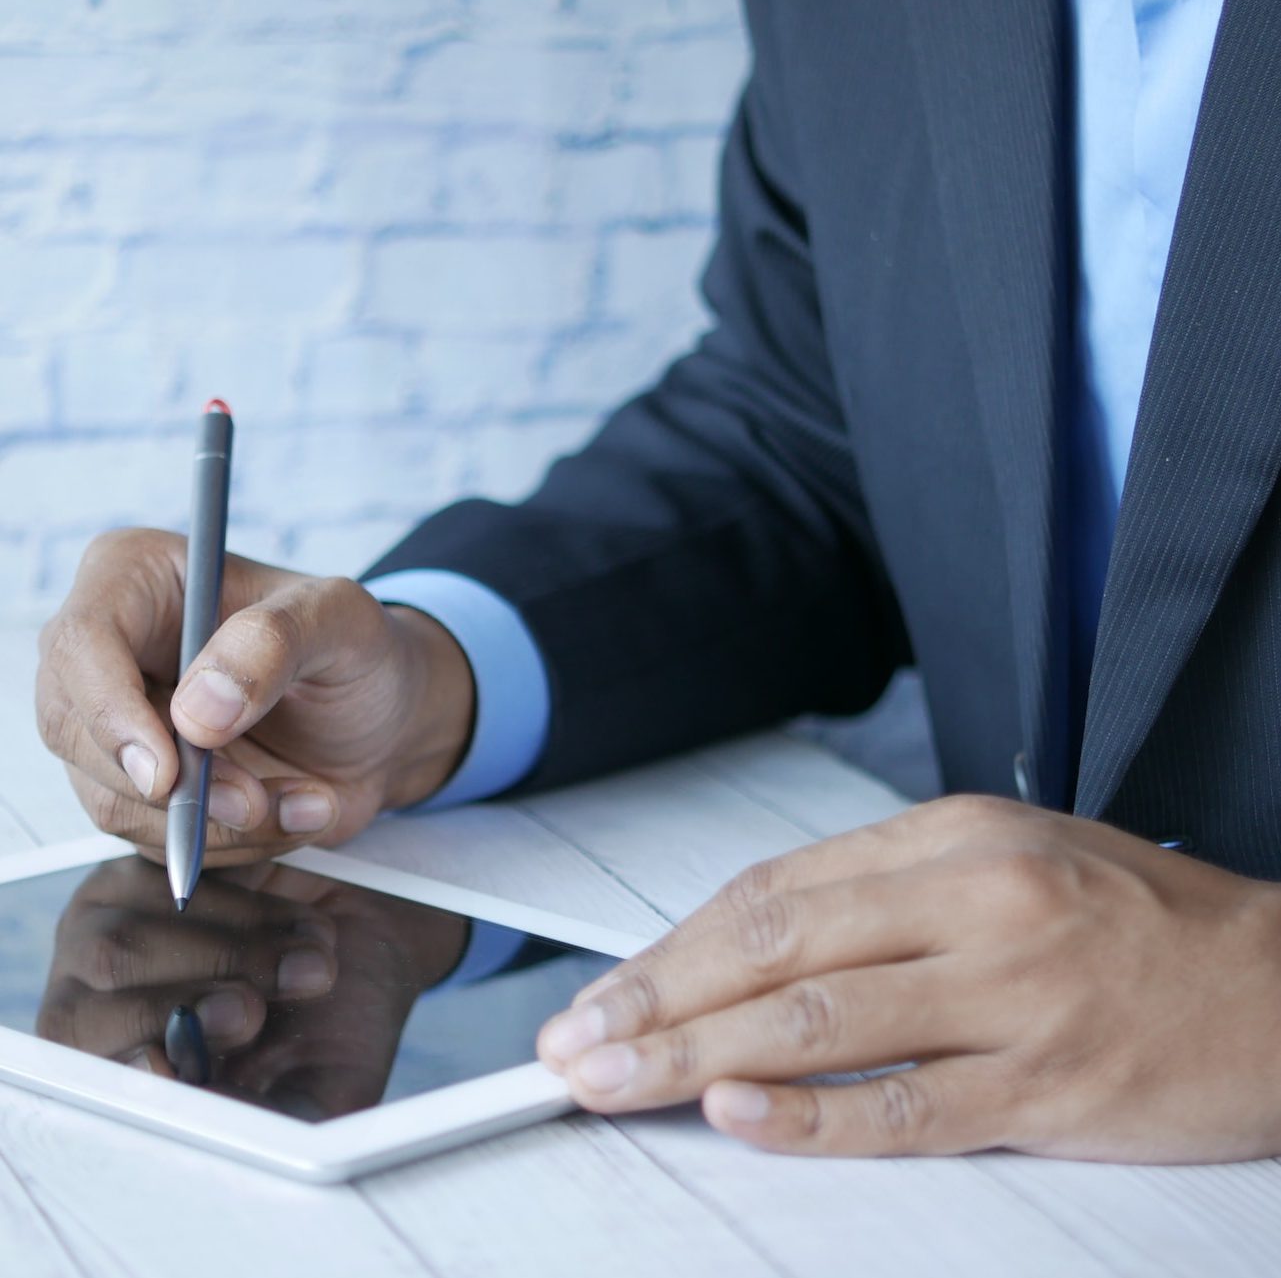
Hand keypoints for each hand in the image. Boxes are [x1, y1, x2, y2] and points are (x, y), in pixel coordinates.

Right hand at [36, 528, 474, 863]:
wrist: (388, 718)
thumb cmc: (359, 650)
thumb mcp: (342, 621)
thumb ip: (276, 642)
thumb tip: (198, 710)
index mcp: (140, 577)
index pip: (82, 643)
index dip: (111, 715)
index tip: (167, 773)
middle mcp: (111, 650)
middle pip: (79, 733)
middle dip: (174, 787)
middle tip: (256, 800)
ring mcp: (119, 723)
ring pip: (115, 799)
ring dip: (215, 821)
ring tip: (303, 796)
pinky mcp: (143, 785)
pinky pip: (156, 836)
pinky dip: (233, 840)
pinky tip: (294, 807)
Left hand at [40, 856, 468, 1117]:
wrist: (381, 934)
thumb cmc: (341, 1022)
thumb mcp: (320, 1089)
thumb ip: (263, 1118)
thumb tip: (194, 1117)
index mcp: (121, 1075)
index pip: (81, 1081)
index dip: (118, 1072)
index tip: (167, 1067)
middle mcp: (93, 1003)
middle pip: (84, 1013)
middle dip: (179, 1010)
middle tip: (255, 1012)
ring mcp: (107, 927)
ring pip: (126, 944)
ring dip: (233, 955)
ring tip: (312, 963)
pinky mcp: (147, 866)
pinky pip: (170, 882)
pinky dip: (244, 906)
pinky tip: (296, 922)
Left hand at [537, 795, 1280, 1162]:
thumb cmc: (1129, 917)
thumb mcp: (1001, 863)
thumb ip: (880, 897)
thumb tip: (752, 948)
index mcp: (949, 837)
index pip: (774, 892)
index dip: (674, 946)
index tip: (605, 990)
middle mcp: (973, 898)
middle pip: (774, 948)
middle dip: (655, 999)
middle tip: (573, 1044)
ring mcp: (1013, 991)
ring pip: (819, 1021)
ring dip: (696, 1054)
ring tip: (614, 1081)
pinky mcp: (1052, 1083)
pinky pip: (910, 1105)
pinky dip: (813, 1114)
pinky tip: (738, 1113)